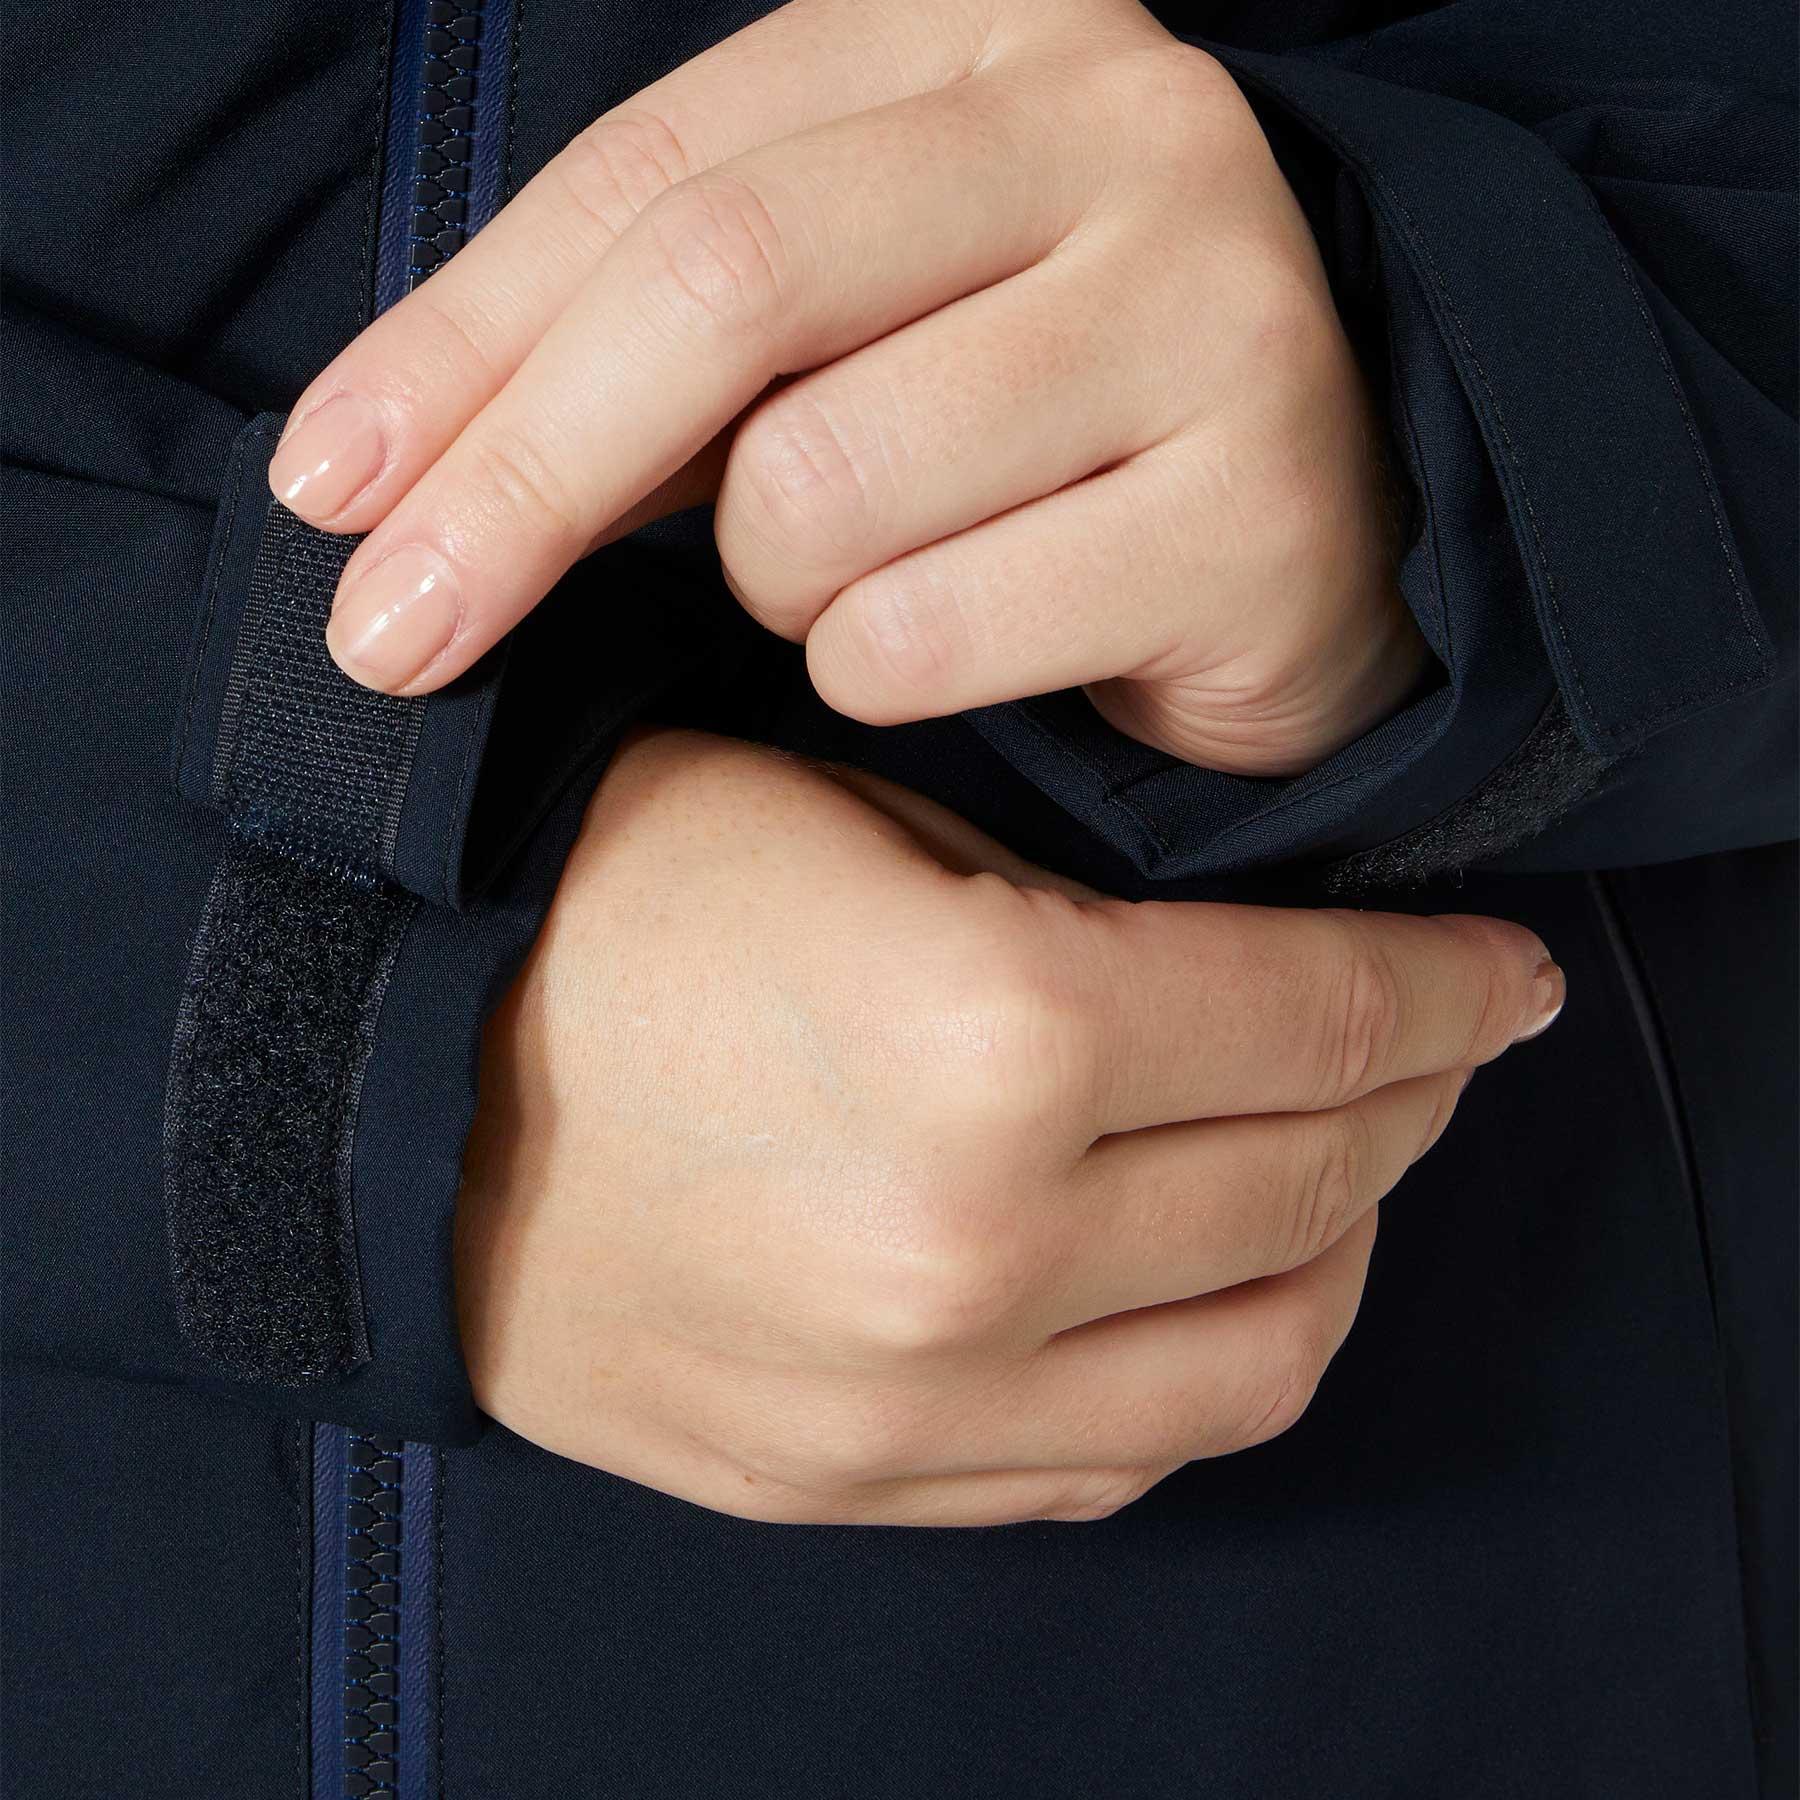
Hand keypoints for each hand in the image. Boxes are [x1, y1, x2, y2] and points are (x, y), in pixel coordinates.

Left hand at [276, 0, 1424, 775]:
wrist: (1319, 537)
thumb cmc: (1036, 437)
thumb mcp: (837, 327)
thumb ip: (639, 342)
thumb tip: (368, 469)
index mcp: (990, 27)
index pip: (658, 171)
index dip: (460, 343)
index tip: (329, 494)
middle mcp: (1123, 125)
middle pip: (724, 286)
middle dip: (520, 487)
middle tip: (394, 639)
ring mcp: (1216, 309)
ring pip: (821, 487)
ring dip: (775, 590)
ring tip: (860, 593)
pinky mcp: (1256, 509)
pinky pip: (930, 628)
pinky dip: (882, 673)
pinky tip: (969, 644)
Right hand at [455, 730, 1562, 1524]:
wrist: (376, 1079)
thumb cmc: (596, 894)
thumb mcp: (852, 818)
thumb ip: (1074, 917)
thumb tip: (1240, 970)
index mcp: (989, 1044)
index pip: (1317, 1021)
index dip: (1444, 989)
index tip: (1506, 975)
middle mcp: (978, 1253)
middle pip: (1310, 1182)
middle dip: (1410, 1096)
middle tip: (1434, 1041)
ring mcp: (915, 1401)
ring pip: (1254, 1356)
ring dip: (1339, 1245)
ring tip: (1343, 1166)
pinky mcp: (852, 1480)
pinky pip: (1116, 1463)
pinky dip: (1207, 1368)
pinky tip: (1207, 1285)